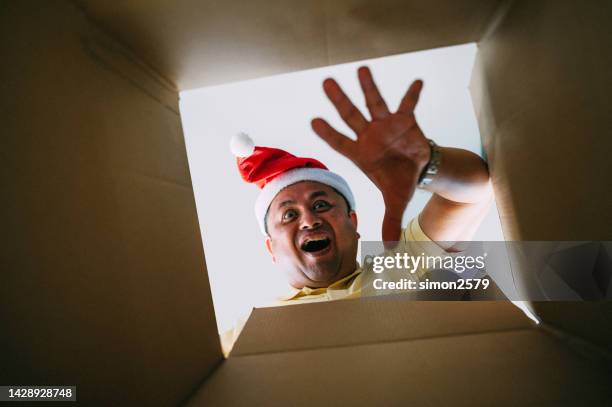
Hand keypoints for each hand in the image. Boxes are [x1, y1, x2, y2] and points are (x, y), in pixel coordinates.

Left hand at [311, 66, 429, 243]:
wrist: (418, 169)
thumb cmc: (399, 181)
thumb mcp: (395, 202)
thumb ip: (390, 222)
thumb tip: (389, 250)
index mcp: (361, 154)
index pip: (341, 142)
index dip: (328, 133)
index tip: (313, 121)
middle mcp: (369, 136)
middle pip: (351, 116)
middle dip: (339, 100)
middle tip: (326, 82)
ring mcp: (386, 126)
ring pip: (374, 103)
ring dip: (369, 87)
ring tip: (361, 69)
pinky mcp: (405, 120)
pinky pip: (408, 104)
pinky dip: (412, 94)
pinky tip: (418, 82)